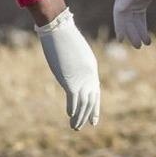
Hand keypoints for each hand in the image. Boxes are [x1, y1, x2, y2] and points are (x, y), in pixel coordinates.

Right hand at [35, 9, 100, 128]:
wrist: (59, 30)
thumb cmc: (64, 36)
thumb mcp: (74, 51)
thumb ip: (75, 62)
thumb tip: (71, 66)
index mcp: (92, 68)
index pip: (95, 90)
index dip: (95, 103)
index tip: (94, 114)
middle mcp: (90, 75)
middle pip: (92, 98)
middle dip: (90, 113)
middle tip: (89, 124)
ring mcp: (81, 79)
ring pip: (84, 103)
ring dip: (80, 116)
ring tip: (76, 127)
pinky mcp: (70, 81)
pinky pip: (74, 99)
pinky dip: (73, 109)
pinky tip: (70, 116)